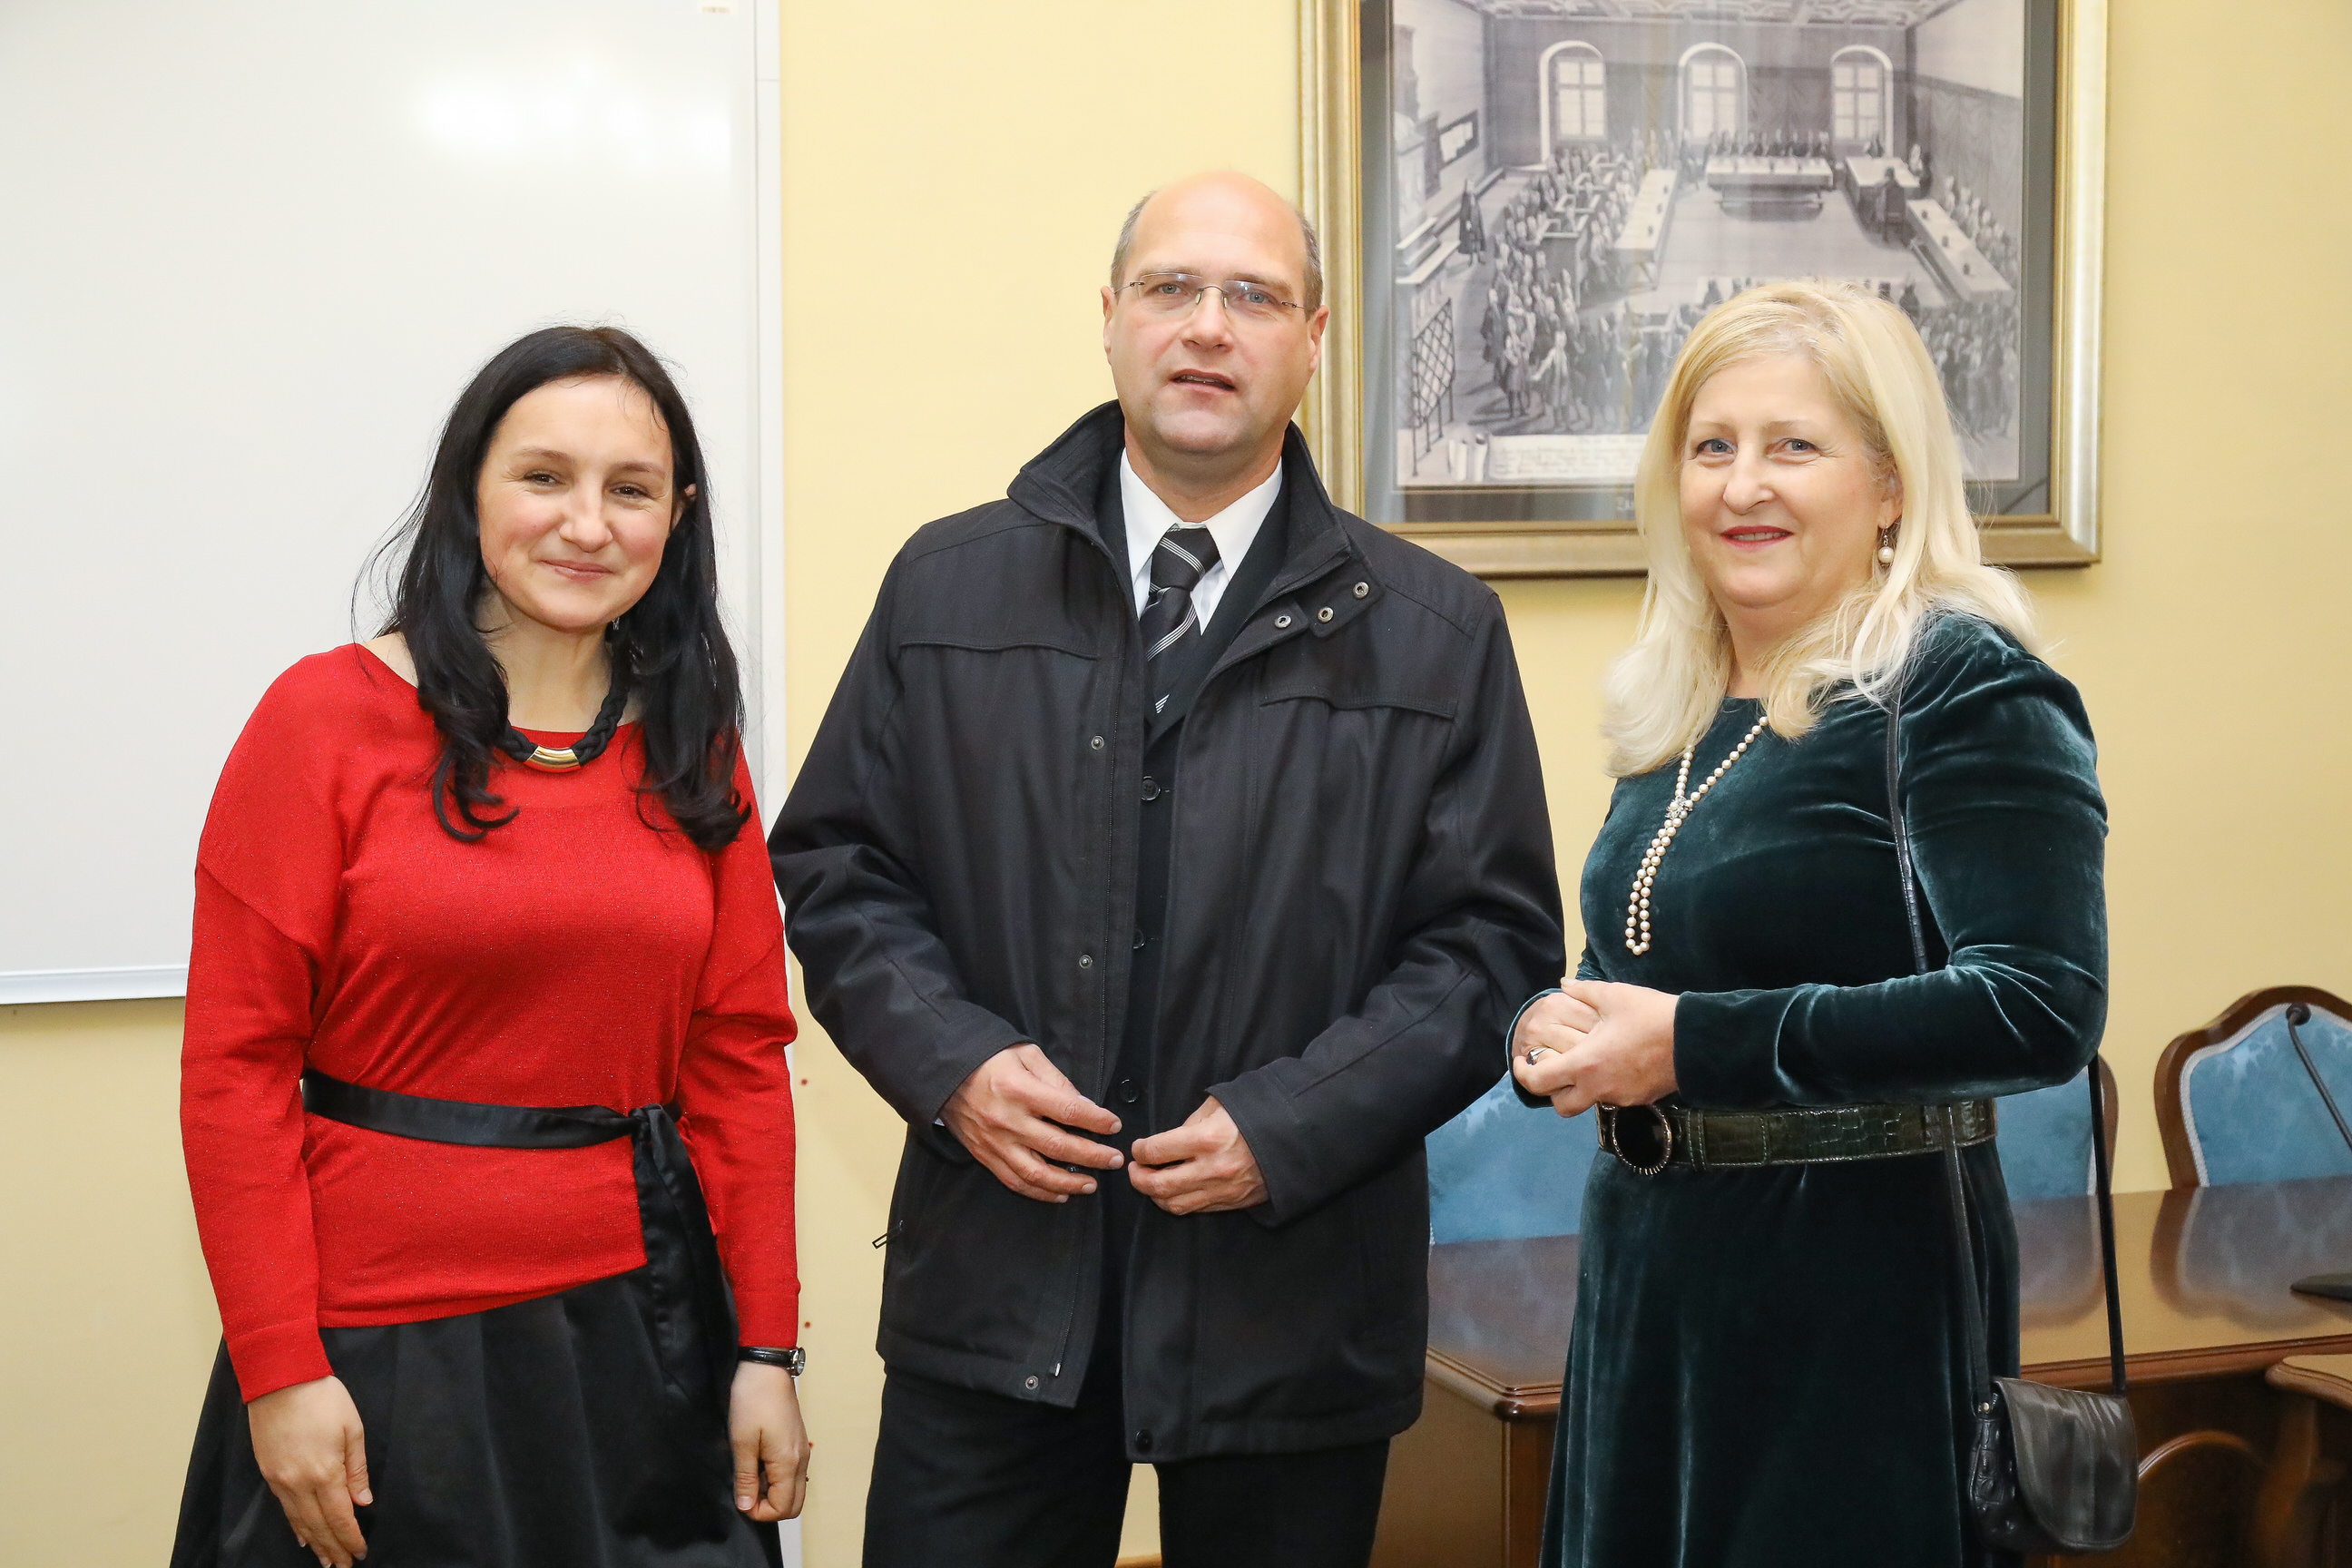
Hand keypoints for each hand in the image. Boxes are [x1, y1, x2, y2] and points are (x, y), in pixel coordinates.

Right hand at [247, 1376, 369, 1566]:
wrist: (280, 1379)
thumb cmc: (324, 1399)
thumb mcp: (353, 1429)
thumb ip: (357, 1469)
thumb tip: (362, 1503)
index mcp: (325, 1472)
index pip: (340, 1516)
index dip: (350, 1538)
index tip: (359, 1553)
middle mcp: (299, 1482)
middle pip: (318, 1525)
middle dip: (333, 1547)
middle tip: (343, 1565)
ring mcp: (280, 1479)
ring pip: (298, 1520)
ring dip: (314, 1542)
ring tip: (325, 1559)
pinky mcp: (268, 1471)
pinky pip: (284, 1507)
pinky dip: (295, 1524)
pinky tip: (302, 1534)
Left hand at [729, 1361, 810, 1522]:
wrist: (767, 1368)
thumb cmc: (751, 1401)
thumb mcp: (742, 1441)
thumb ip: (746, 1477)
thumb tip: (746, 1507)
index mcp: (789, 1462)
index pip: (782, 1508)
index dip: (759, 1512)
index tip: (740, 1498)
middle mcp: (802, 1460)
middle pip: (794, 1505)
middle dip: (769, 1507)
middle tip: (746, 1492)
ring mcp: (803, 1451)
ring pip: (794, 1490)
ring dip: (772, 1493)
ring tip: (750, 1475)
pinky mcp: (798, 1442)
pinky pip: (793, 1475)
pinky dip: (777, 1479)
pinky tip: (758, 1462)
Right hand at [942, 1044, 1123, 1202]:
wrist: (943, 1074)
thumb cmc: (988, 1060)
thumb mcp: (1024, 1054)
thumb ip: (1056, 1079)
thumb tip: (1084, 1105)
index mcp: (1020, 1090)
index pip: (1068, 1110)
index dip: (1096, 1121)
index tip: (1114, 1125)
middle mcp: (1009, 1120)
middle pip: (1058, 1146)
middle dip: (1093, 1156)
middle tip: (1115, 1160)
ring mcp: (996, 1143)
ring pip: (1038, 1173)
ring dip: (1069, 1183)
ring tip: (1092, 1184)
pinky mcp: (985, 1156)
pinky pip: (1015, 1181)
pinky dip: (1040, 1193)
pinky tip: (1060, 1194)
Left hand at [1127, 1097, 1265, 1214]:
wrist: (1296, 1138)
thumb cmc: (1257, 1115)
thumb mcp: (1220, 1106)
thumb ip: (1191, 1123)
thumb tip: (1170, 1140)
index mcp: (1207, 1139)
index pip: (1156, 1151)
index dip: (1140, 1150)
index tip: (1138, 1148)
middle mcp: (1211, 1169)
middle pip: (1159, 1185)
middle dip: (1138, 1178)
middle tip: (1134, 1169)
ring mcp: (1223, 1190)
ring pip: (1174, 1204)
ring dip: (1156, 1195)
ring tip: (1151, 1182)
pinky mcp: (1233, 1203)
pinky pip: (1197, 1209)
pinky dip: (1179, 1202)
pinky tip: (1175, 1191)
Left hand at [1510, 980, 1677, 1117]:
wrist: (1697, 1039)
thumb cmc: (1652, 1015)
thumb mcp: (1614, 996)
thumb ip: (1584, 992)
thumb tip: (1564, 984)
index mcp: (1585, 1064)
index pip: (1539, 1081)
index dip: (1524, 1074)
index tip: (1523, 1061)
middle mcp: (1599, 1088)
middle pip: (1561, 1106)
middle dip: (1552, 1092)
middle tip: (1554, 1069)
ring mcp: (1621, 1098)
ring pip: (1588, 1103)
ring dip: (1580, 1089)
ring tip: (1585, 1063)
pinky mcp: (1640, 1100)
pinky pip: (1612, 1098)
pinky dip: (1605, 1086)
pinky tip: (1614, 1064)